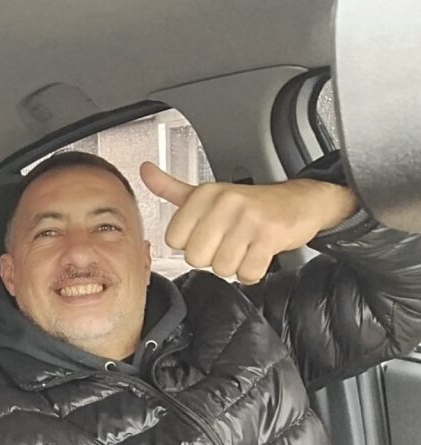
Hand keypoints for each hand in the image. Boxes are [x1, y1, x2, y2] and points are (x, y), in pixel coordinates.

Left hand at [140, 161, 357, 283]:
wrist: (300, 201)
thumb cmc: (248, 203)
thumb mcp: (206, 193)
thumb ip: (171, 187)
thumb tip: (144, 171)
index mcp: (204, 194)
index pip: (175, 240)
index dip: (191, 243)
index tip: (208, 233)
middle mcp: (225, 202)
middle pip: (196, 257)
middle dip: (212, 257)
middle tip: (228, 242)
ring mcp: (248, 219)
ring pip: (222, 268)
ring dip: (234, 265)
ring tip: (244, 247)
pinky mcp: (270, 236)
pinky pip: (248, 273)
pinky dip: (252, 272)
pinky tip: (258, 255)